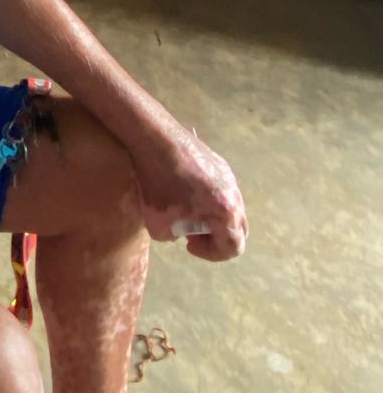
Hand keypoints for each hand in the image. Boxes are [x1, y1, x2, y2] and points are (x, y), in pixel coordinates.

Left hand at [131, 122, 246, 261]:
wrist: (154, 139)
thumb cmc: (157, 184)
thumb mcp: (159, 226)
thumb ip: (175, 237)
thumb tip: (180, 230)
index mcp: (226, 213)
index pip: (233, 247)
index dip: (211, 253)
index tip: (188, 244)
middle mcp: (234, 194)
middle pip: (238, 228)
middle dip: (216, 237)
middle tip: (191, 232)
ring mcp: (228, 175)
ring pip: (230, 207)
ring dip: (214, 217)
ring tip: (187, 212)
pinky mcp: (218, 161)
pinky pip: (221, 189)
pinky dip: (210, 199)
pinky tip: (185, 192)